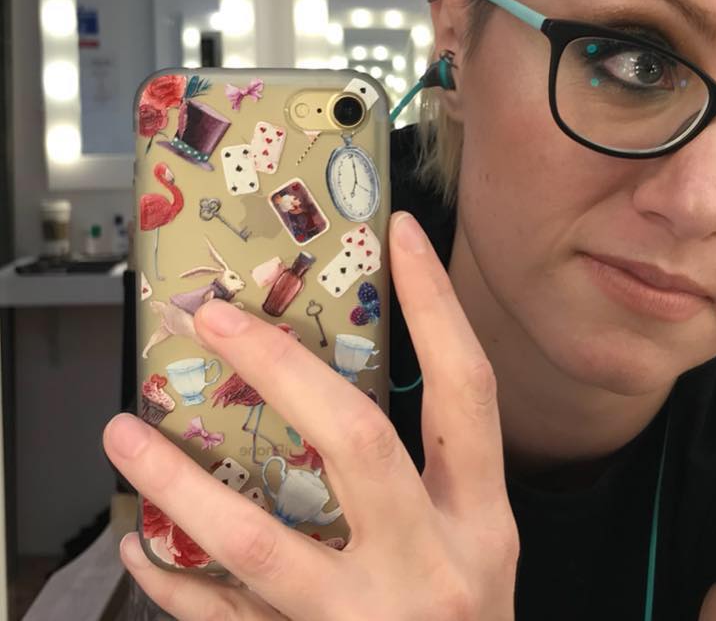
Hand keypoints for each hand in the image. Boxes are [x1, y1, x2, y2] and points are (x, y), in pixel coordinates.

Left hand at [103, 211, 518, 619]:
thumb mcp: (474, 546)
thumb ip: (426, 479)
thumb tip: (334, 387)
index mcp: (483, 519)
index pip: (468, 387)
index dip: (438, 307)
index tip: (401, 235)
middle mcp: (436, 564)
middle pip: (359, 443)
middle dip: (285, 370)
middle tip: (219, 319)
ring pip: (265, 543)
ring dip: (185, 482)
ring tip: (126, 431)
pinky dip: (178, 585)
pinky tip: (142, 548)